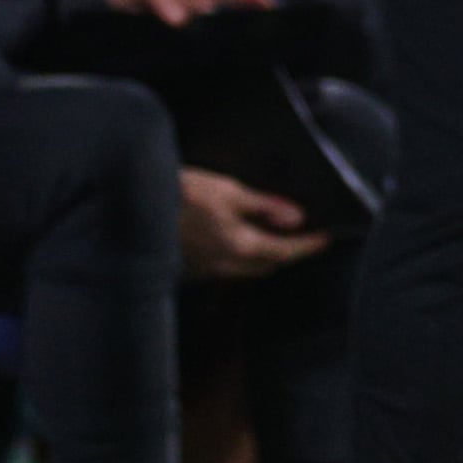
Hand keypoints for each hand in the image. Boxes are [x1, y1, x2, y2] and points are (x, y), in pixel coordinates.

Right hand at [180, 163, 326, 277]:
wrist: (136, 208)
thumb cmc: (183, 194)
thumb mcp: (229, 191)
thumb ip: (265, 206)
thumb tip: (298, 218)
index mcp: (242, 246)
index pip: (285, 252)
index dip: (308, 245)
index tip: (326, 238)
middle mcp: (228, 266)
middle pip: (269, 265)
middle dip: (287, 252)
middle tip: (301, 235)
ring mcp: (208, 271)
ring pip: (248, 269)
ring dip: (264, 256)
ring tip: (272, 235)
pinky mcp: (193, 269)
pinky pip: (227, 267)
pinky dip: (241, 256)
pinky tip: (238, 238)